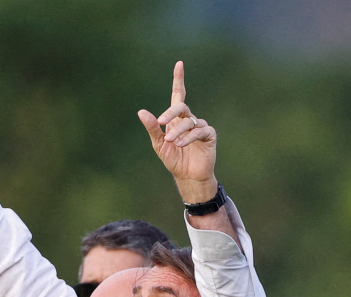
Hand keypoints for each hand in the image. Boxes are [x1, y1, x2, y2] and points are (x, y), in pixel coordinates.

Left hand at [138, 61, 217, 203]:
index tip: (179, 64)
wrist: (188, 176)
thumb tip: (141, 111)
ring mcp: (200, 127)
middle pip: (181, 106)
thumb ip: (152, 128)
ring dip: (178, 131)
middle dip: (170, 113)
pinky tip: (181, 144)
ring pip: (188, 121)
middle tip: (161, 122)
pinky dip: (189, 137)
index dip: (179, 79)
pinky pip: (199, 131)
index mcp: (176, 118)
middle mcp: (189, 119)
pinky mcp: (209, 136)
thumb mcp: (159, 144)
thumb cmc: (174, 159)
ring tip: (171, 142)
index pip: (178, 95)